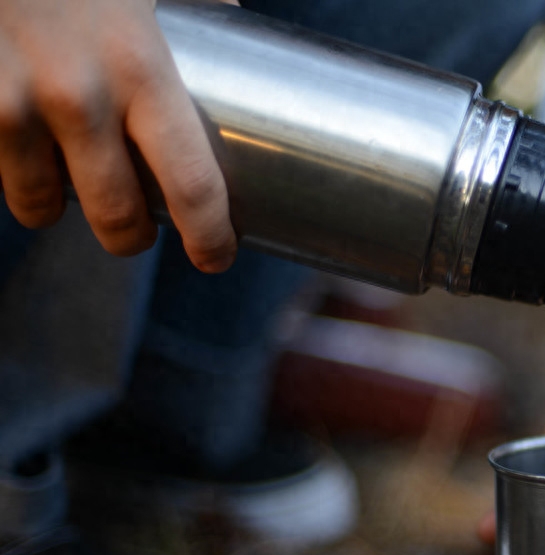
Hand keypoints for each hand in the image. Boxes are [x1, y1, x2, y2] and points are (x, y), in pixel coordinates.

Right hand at [0, 0, 235, 270]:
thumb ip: (192, 5)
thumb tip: (236, 27)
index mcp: (141, 66)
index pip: (194, 186)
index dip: (210, 237)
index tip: (215, 256)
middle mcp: (76, 96)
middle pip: (118, 218)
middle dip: (131, 233)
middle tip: (136, 226)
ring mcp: (6, 104)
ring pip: (39, 205)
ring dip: (55, 203)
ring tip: (66, 179)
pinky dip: (2, 165)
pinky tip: (13, 140)